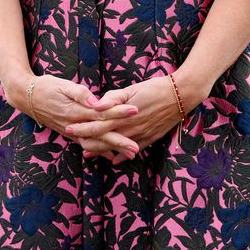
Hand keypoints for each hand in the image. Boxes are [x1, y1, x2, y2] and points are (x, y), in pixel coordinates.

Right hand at [14, 74, 138, 163]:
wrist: (27, 97)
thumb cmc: (47, 87)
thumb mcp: (63, 85)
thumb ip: (79, 93)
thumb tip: (94, 101)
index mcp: (76, 110)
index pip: (102, 113)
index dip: (119, 112)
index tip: (136, 111)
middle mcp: (75, 125)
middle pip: (101, 134)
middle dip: (120, 141)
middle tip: (137, 149)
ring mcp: (72, 132)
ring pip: (95, 143)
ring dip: (113, 150)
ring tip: (130, 155)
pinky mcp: (70, 134)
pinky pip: (87, 145)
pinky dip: (100, 151)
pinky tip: (112, 156)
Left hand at [65, 76, 194, 161]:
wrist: (180, 96)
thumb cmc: (154, 88)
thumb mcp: (131, 89)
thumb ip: (111, 99)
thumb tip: (95, 106)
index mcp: (122, 116)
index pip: (97, 125)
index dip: (82, 128)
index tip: (69, 128)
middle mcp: (129, 129)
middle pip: (104, 140)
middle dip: (87, 142)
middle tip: (75, 142)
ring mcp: (140, 135)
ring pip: (116, 148)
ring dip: (101, 151)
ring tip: (89, 153)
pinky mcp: (150, 138)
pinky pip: (133, 151)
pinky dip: (122, 156)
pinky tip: (115, 160)